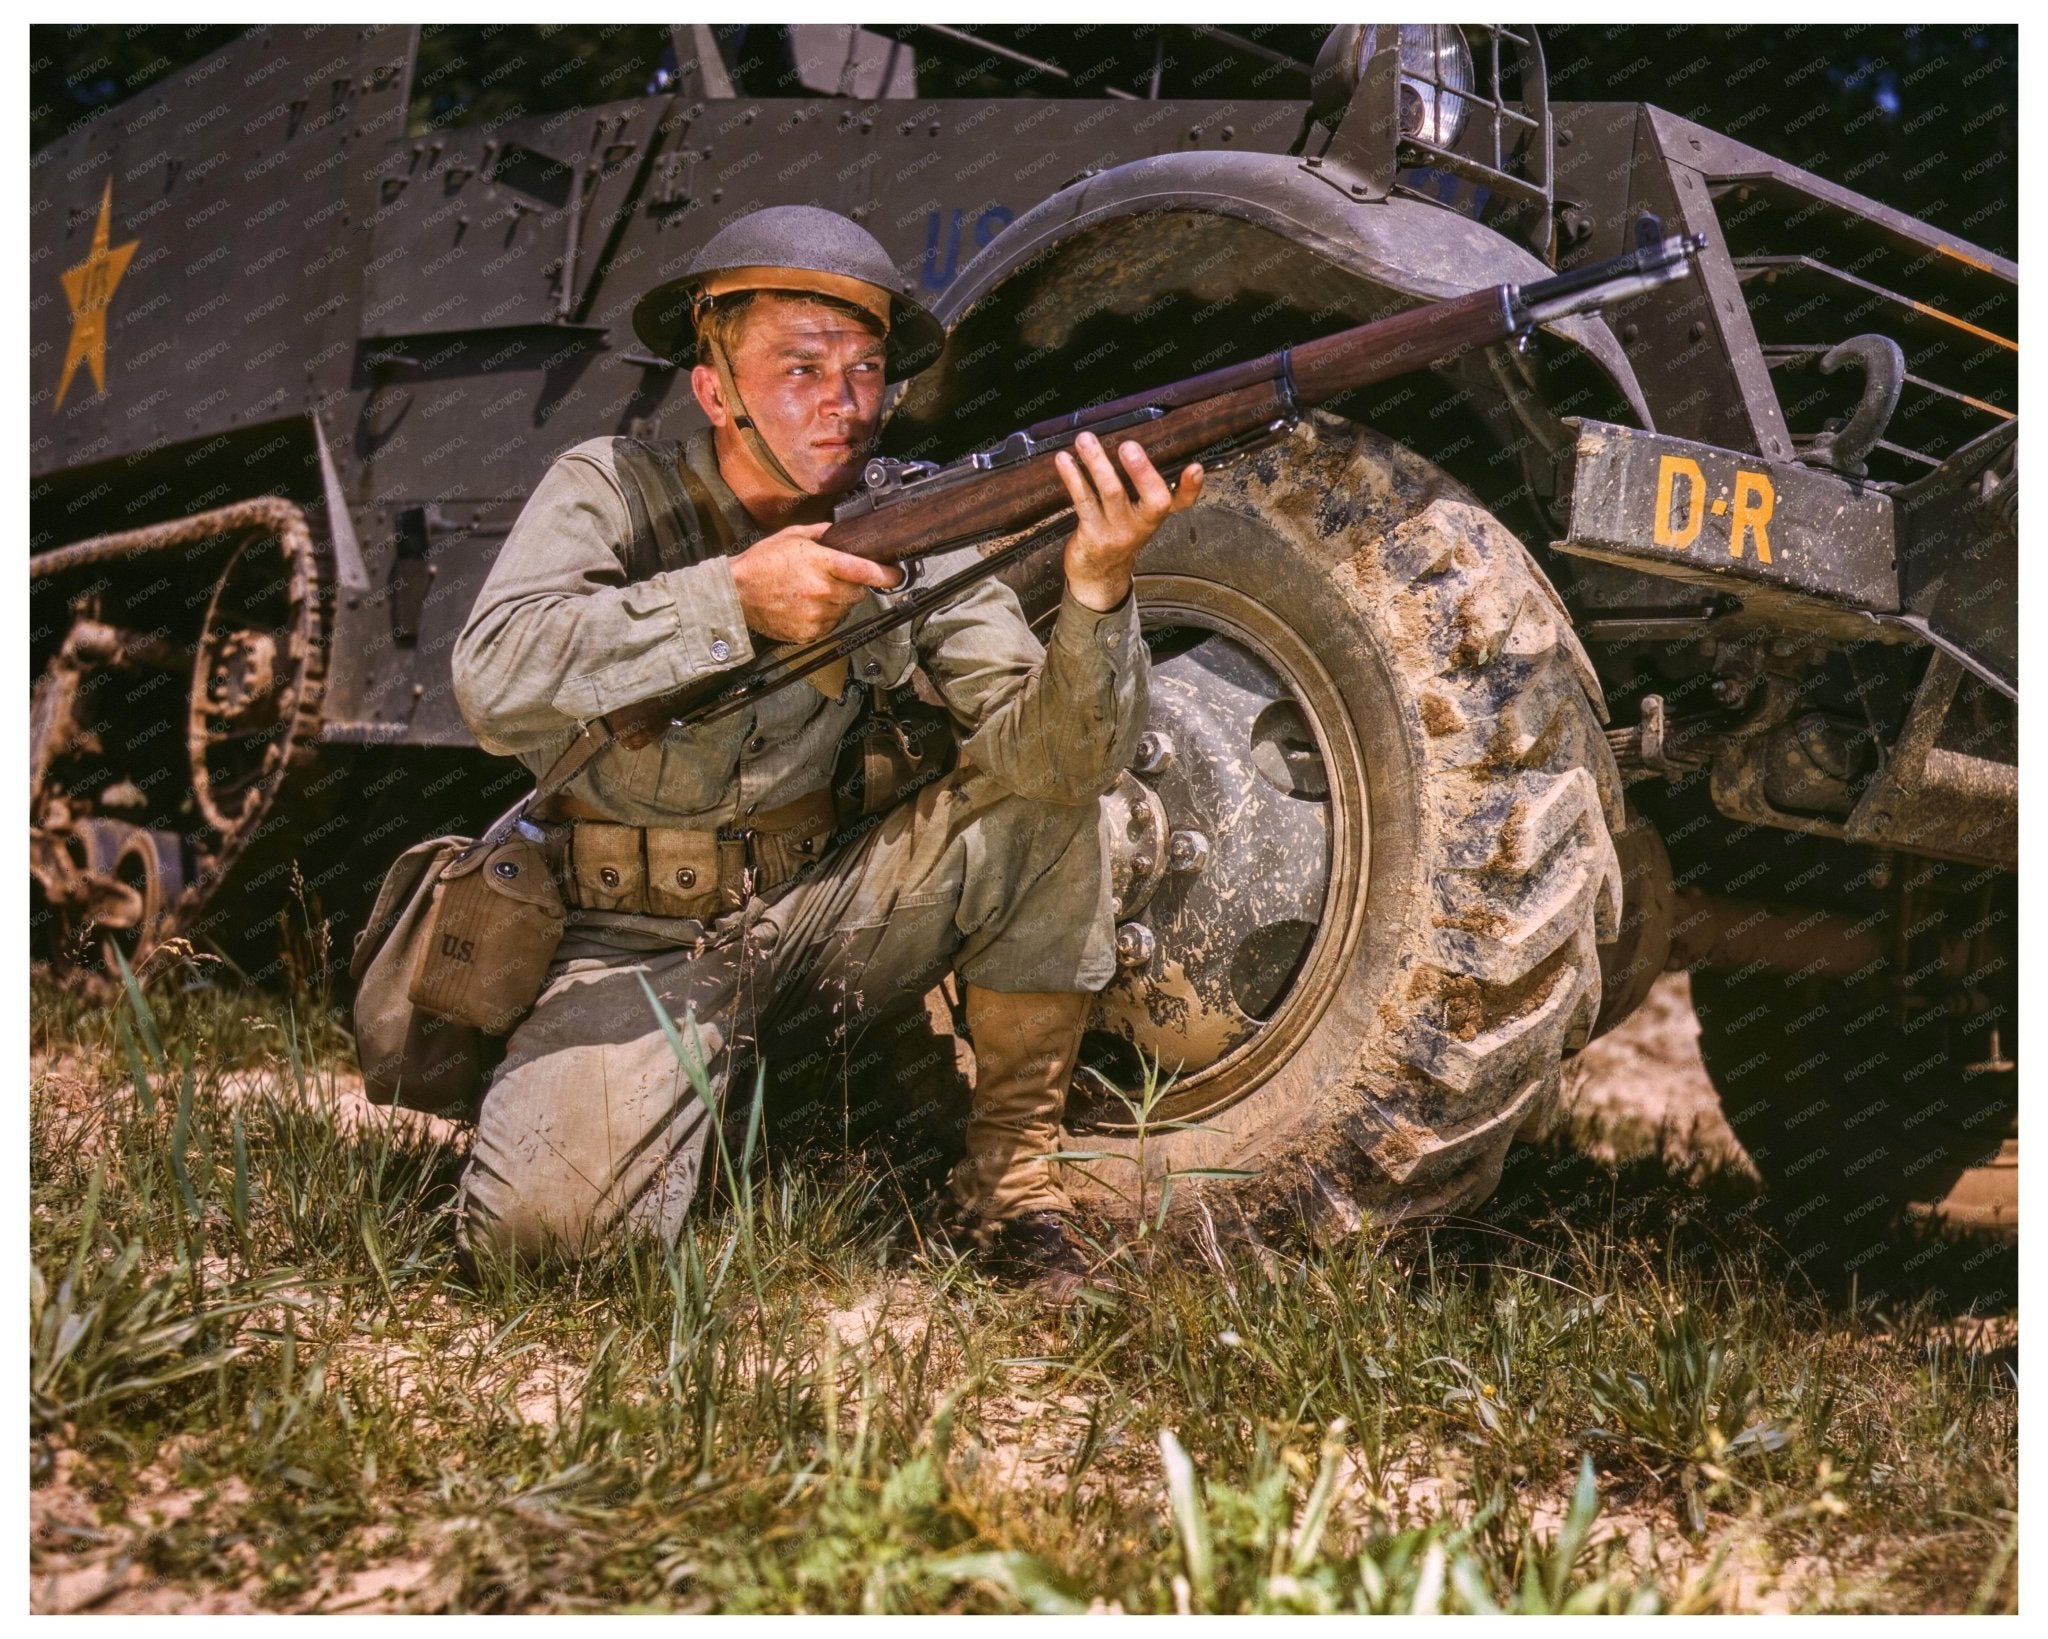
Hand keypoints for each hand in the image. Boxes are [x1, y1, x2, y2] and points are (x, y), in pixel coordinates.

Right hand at [727, 523, 903, 643]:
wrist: (736, 594)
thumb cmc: (761, 563)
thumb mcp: (792, 536)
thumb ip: (822, 533)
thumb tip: (843, 532)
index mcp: (820, 563)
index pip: (864, 570)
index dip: (886, 574)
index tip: (896, 575)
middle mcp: (821, 590)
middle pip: (858, 591)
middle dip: (851, 584)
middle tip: (832, 578)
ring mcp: (816, 614)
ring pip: (845, 609)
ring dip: (837, 601)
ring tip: (812, 591)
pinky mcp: (809, 632)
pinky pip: (830, 624)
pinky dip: (824, 616)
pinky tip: (806, 605)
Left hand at [1054, 432, 1204, 611]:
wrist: (1098, 575)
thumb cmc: (1117, 532)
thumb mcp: (1137, 513)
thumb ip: (1142, 483)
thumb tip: (1134, 439)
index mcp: (1156, 515)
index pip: (1182, 502)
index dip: (1191, 487)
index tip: (1195, 469)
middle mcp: (1143, 524)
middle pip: (1153, 498)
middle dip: (1142, 470)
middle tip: (1128, 445)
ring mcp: (1118, 531)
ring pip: (1112, 493)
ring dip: (1098, 464)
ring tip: (1086, 440)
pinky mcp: (1093, 535)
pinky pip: (1084, 501)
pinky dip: (1073, 478)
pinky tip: (1064, 460)